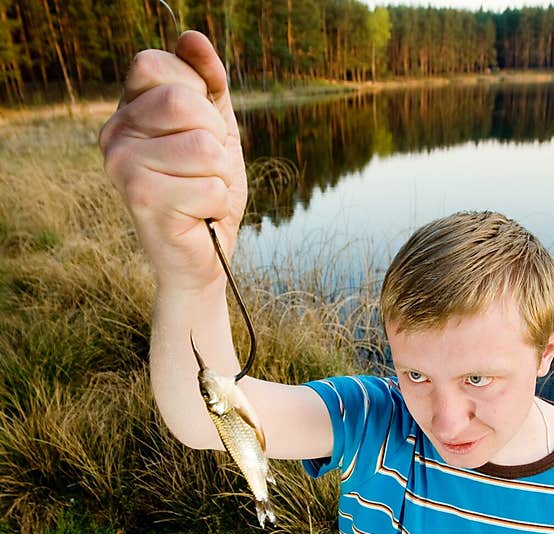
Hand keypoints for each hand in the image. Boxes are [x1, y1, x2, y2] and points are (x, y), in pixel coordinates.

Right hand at [99, 31, 247, 291]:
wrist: (206, 257)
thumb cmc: (207, 192)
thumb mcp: (216, 129)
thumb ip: (208, 83)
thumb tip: (192, 37)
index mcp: (128, 111)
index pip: (158, 65)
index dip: (197, 94)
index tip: (199, 130)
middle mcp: (114, 134)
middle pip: (183, 102)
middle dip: (215, 138)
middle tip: (205, 168)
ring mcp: (122, 166)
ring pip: (204, 147)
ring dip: (220, 175)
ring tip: (202, 194)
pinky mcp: (141, 200)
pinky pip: (210, 185)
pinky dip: (217, 204)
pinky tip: (199, 216)